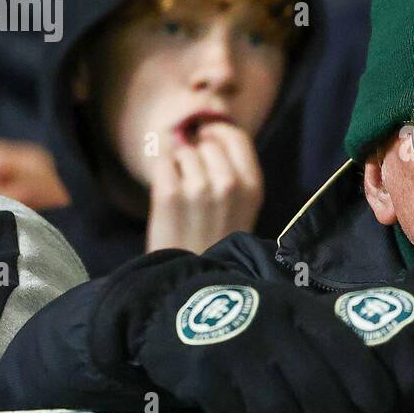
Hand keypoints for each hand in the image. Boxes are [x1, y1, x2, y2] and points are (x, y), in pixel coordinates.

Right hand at [135, 276, 413, 412]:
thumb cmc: (253, 317)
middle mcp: (270, 327)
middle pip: (312, 384)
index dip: (364, 376)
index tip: (385, 410)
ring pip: (277, 412)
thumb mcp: (290, 311)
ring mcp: (235, 353)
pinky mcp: (205, 379)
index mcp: (297, 309)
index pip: (339, 342)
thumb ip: (324, 342)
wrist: (175, 305)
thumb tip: (378, 397)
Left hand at [146, 122, 263, 253]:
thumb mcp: (243, 208)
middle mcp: (228, 184)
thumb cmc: (217, 243)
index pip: (236, 136)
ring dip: (178, 166)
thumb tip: (207, 130)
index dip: (218, 132)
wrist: (194, 282)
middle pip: (207, 143)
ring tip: (182, 195)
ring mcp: (198, 189)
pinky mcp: (169, 194)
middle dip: (197, 154)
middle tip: (192, 181)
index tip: (206, 138)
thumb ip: (235, 171)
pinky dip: (161, 172)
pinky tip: (167, 193)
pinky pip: (162, 160)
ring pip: (183, 151)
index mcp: (252, 187)